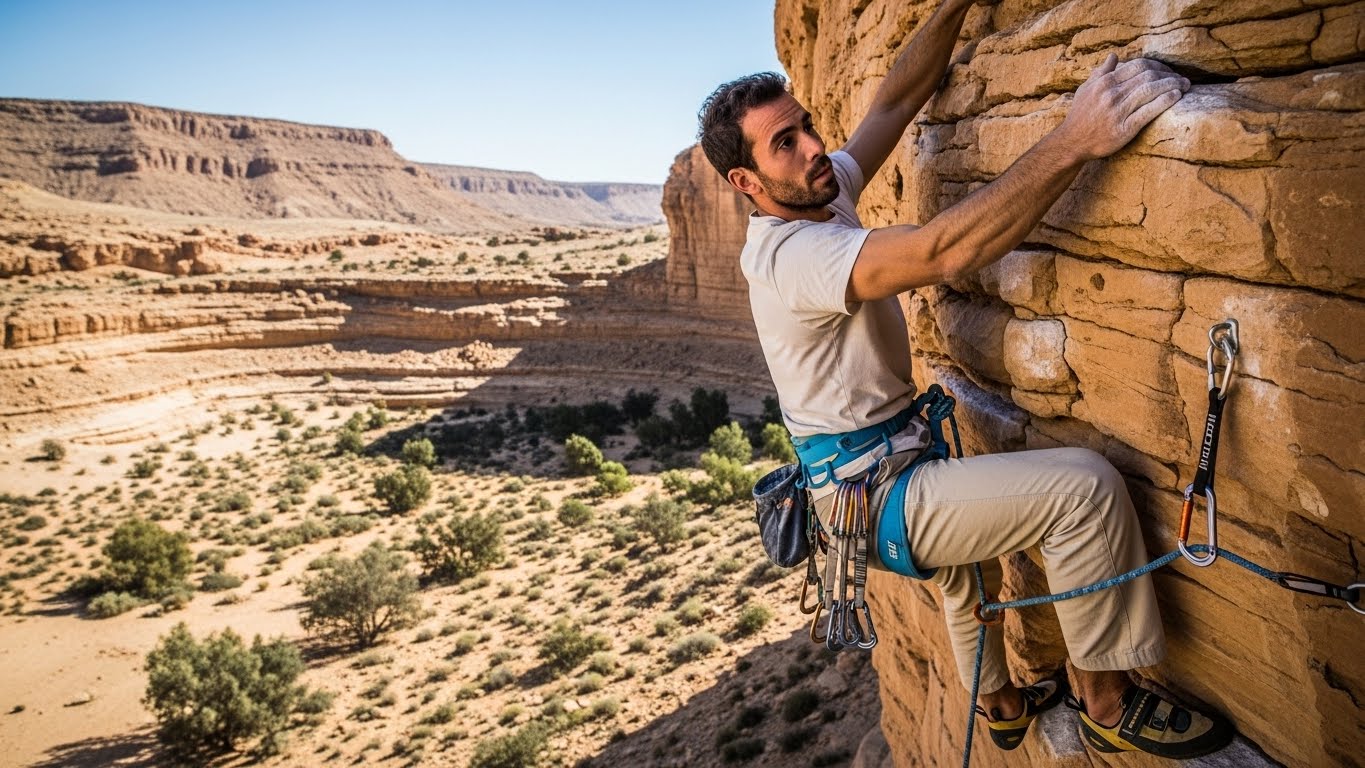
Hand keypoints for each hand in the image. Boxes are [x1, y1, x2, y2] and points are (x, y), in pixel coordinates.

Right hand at [1057, 54, 1189, 161]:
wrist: (1071, 143)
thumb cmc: (1079, 116)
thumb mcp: (1085, 89)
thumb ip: (1101, 72)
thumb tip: (1114, 56)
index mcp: (1104, 82)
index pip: (1138, 65)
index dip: (1158, 66)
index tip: (1168, 71)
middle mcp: (1111, 94)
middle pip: (1147, 76)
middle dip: (1169, 75)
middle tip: (1182, 78)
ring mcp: (1118, 111)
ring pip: (1150, 90)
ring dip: (1172, 85)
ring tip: (1185, 86)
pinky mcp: (1124, 129)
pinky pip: (1148, 111)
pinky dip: (1164, 101)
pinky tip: (1175, 96)